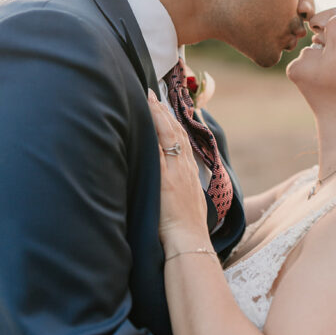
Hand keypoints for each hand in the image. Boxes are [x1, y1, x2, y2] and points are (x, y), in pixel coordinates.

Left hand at [147, 91, 208, 253]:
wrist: (190, 241)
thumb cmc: (187, 229)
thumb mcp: (190, 203)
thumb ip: (182, 189)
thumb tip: (176, 185)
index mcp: (191, 172)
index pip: (183, 139)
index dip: (173, 121)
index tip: (164, 106)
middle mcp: (185, 167)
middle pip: (176, 131)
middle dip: (163, 111)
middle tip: (153, 93)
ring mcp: (176, 172)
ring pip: (169, 135)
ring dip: (158, 115)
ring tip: (148, 98)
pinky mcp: (165, 179)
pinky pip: (158, 150)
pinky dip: (152, 132)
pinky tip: (144, 120)